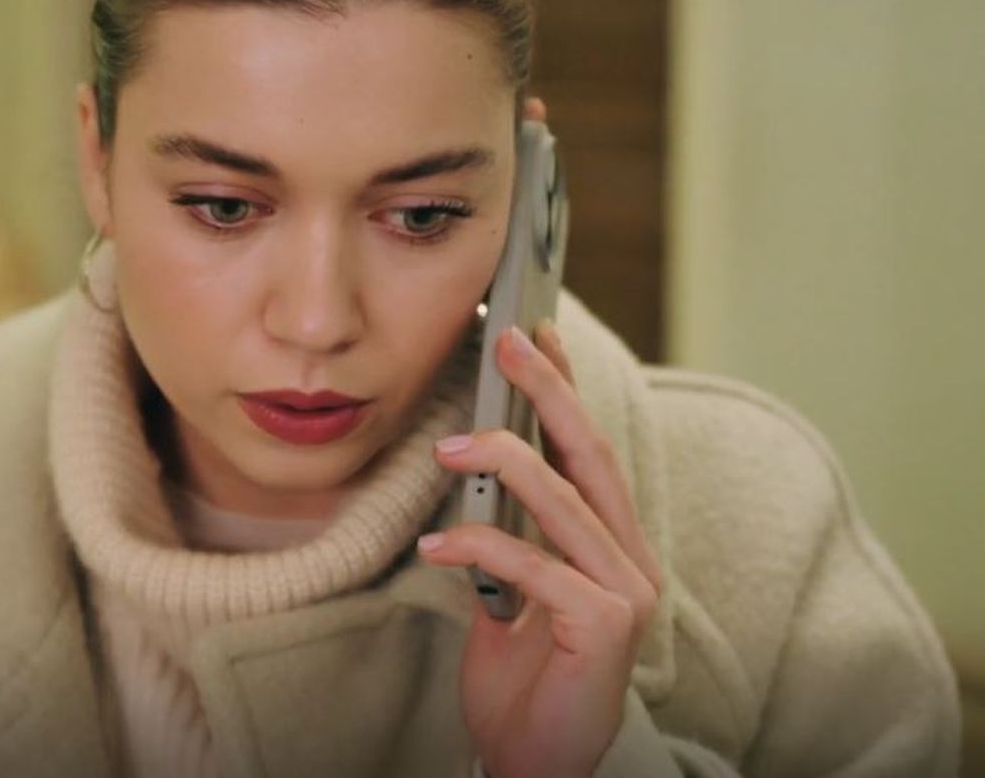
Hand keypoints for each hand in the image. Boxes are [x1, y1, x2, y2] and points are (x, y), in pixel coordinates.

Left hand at [416, 321, 664, 777]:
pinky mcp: (604, 629)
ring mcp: (626, 594)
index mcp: (611, 546)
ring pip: (567, 504)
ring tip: (448, 444)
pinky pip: (538, 568)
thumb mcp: (508, 595)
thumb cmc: (523, 682)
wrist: (534, 764)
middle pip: (592, 458)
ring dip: (505, 464)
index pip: (589, 453)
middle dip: (550, 392)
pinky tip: (438, 546)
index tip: (538, 334)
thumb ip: (508, 539)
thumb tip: (471, 473)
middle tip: (510, 342)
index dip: (566, 390)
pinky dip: (483, 548)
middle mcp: (630, 562)